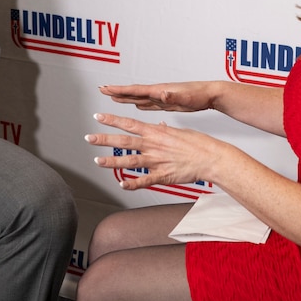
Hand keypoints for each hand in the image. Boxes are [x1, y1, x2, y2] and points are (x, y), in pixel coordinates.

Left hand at [84, 112, 230, 190]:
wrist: (211, 157)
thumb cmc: (198, 144)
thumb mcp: (179, 132)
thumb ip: (164, 130)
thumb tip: (158, 125)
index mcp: (156, 132)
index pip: (129, 124)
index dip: (112, 120)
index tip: (98, 116)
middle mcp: (153, 145)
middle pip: (124, 141)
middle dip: (104, 139)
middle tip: (89, 137)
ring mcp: (157, 161)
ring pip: (130, 161)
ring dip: (112, 161)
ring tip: (97, 161)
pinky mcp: (163, 175)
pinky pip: (144, 181)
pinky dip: (132, 183)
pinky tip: (121, 184)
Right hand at [98, 81, 219, 112]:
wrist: (211, 94)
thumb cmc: (200, 95)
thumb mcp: (185, 97)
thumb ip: (173, 96)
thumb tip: (162, 94)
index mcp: (159, 91)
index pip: (135, 90)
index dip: (119, 90)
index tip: (106, 88)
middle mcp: (159, 92)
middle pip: (134, 91)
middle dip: (118, 91)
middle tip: (102, 89)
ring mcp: (163, 97)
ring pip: (140, 97)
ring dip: (127, 97)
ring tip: (114, 97)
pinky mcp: (168, 103)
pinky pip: (151, 104)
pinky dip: (142, 104)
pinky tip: (138, 106)